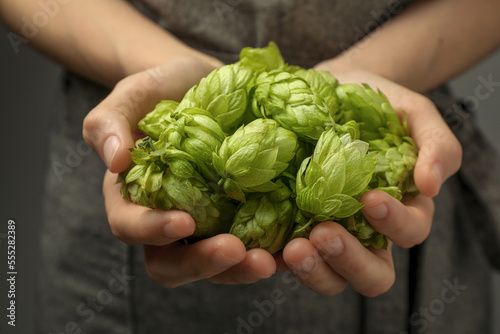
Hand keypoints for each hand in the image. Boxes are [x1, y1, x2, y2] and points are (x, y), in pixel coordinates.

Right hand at [84, 57, 276, 287]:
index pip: (130, 226)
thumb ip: (110, 121)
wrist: (204, 84)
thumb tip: (115, 158)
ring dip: (239, 270)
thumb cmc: (164, 89)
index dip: (153, 231)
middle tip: (236, 250)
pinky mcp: (239, 218)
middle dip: (202, 263)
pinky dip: (269, 253)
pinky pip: (250, 245)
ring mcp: (206, 223)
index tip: (184, 221)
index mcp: (133, 197)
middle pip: (172, 263)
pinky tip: (291, 247)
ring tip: (269, 260)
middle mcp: (167, 218)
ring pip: (214, 265)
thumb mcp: (134, 94)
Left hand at [282, 67, 461, 295]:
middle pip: (371, 275)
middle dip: (349, 260)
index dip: (394, 224)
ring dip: (314, 270)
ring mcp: (327, 234)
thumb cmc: (378, 107)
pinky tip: (260, 251)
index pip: (408, 233)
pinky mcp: (292, 229)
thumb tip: (431, 185)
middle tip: (324, 233)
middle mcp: (365, 232)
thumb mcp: (415, 116)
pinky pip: (284, 259)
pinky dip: (274, 261)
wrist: (333, 92)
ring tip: (293, 248)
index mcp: (400, 211)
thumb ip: (437, 146)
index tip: (370, 198)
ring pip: (329, 277)